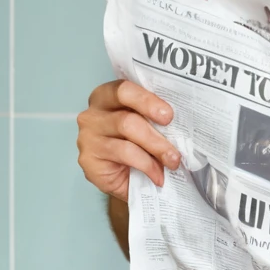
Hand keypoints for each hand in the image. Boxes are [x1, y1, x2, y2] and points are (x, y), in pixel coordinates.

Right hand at [77, 79, 180, 201]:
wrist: (126, 179)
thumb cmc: (138, 147)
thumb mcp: (148, 127)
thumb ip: (155, 119)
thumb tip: (181, 122)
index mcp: (107, 97)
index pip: (124, 89)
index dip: (147, 100)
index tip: (169, 115)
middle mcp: (92, 114)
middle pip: (126, 117)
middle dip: (156, 133)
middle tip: (175, 151)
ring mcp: (87, 137)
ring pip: (126, 137)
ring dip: (155, 150)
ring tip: (172, 163)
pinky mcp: (88, 160)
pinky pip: (123, 157)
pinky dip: (146, 166)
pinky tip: (157, 176)